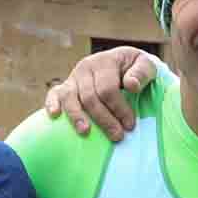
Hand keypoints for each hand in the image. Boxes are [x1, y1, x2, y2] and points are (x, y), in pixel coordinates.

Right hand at [42, 46, 156, 139]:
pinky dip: (51, 104)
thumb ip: (142, 73)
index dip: (119, 108)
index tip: (130, 125)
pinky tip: (54, 115)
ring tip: (86, 132)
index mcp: (105, 61)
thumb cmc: (135, 70)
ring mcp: (73, 78)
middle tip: (117, 136)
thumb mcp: (146, 66)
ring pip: (71, 98)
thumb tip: (131, 85)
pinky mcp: (64, 87)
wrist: (123, 64)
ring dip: (77, 116)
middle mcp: (86, 68)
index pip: (108, 88)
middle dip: (104, 119)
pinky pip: (54, 94)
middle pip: (90, 97)